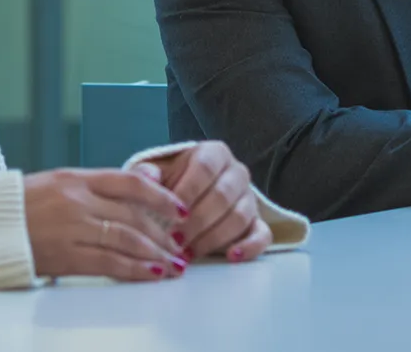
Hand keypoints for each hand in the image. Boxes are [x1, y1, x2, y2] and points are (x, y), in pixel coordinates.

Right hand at [22, 167, 188, 280]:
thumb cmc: (23, 205)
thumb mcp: (61, 181)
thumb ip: (100, 185)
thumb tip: (146, 182)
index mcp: (77, 178)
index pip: (129, 182)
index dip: (160, 196)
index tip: (180, 208)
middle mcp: (77, 201)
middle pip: (132, 215)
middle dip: (163, 233)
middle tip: (182, 244)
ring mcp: (71, 228)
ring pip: (125, 240)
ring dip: (155, 253)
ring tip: (174, 263)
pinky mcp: (64, 256)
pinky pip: (108, 263)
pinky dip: (133, 269)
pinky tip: (151, 274)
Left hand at [136, 141, 272, 263]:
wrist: (186, 200)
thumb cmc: (170, 186)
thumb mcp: (157, 175)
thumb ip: (147, 175)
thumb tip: (149, 178)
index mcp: (213, 153)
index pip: (205, 168)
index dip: (188, 192)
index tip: (170, 215)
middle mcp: (236, 172)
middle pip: (223, 195)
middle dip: (197, 221)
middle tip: (175, 241)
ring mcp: (249, 197)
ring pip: (240, 216)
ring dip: (213, 238)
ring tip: (189, 254)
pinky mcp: (257, 222)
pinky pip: (262, 234)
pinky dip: (250, 247)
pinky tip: (231, 256)